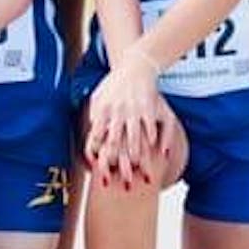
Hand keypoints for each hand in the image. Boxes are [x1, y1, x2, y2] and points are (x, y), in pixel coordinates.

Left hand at [82, 55, 171, 191]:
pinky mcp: (148, 107)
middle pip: (115, 143)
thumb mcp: (98, 97)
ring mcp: (132, 110)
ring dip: (138, 157)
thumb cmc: (114, 84)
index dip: (97, 156)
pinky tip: (156, 154)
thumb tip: (93, 139)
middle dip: (119, 165)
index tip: (101, 172)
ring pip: (134, 137)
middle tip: (123, 183)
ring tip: (141, 173)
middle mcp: (116, 112)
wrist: (134, 65)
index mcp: (101, 111)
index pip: (96, 138)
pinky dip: (152, 140)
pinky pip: (150, 127)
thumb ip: (94, 118)